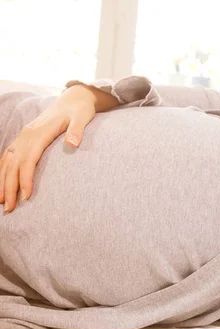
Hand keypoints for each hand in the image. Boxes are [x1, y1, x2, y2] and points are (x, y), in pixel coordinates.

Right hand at [0, 85, 96, 211]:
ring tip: (1, 201)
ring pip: (7, 160)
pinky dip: (2, 169)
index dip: (25, 179)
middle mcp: (27, 134)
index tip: (26, 196)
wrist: (74, 98)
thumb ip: (77, 131)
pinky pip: (8, 155)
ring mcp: (24, 135)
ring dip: (2, 181)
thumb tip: (73, 143)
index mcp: (40, 132)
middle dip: (9, 186)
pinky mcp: (25, 137)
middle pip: (13, 164)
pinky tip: (0, 182)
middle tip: (9, 208)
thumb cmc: (80, 110)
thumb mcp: (82, 118)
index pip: (28, 160)